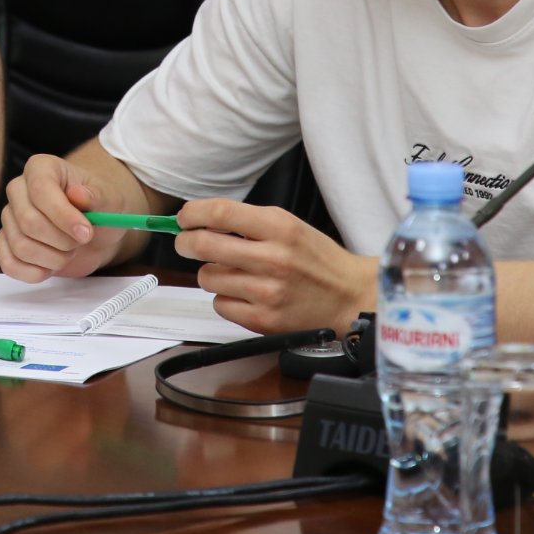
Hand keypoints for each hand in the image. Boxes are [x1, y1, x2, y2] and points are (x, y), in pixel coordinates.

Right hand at [0, 153, 130, 282]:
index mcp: (41, 168)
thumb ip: (96, 196)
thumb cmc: (100, 208)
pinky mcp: (7, 245)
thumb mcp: (110, 198)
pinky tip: (52, 266)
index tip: (85, 232)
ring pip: (21, 246)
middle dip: (61, 240)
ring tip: (69, 251)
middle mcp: (19, 190)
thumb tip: (78, 194)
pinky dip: (35, 273)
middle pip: (28, 221)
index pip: (40, 189)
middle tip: (81, 240)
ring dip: (54, 258)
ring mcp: (10, 218)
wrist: (95, 231)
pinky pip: (9, 265)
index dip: (62, 215)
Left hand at [175, 198, 377, 333]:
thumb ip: (247, 222)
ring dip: (211, 272)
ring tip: (232, 272)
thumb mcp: (289, 226)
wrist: (349, 297)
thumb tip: (200, 219)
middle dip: (186, 242)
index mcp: (279, 228)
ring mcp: (267, 292)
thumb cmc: (316, 259)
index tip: (184, 217)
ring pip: (207, 277)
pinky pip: (220, 304)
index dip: (193, 213)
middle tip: (186, 242)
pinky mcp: (263, 320)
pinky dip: (225, 298)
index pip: (221, 213)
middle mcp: (272, 259)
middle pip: (204, 244)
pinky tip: (244, 293)